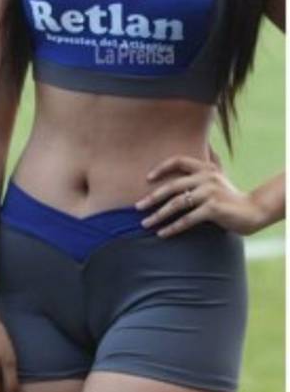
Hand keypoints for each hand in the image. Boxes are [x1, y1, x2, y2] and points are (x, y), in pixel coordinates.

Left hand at [138, 154, 269, 236]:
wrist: (254, 211)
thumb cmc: (229, 197)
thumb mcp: (216, 179)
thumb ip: (200, 171)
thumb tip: (191, 158)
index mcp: (205, 168)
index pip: (179, 160)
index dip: (162, 167)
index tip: (147, 178)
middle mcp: (207, 177)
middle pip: (172, 186)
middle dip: (152, 197)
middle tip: (137, 207)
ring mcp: (210, 192)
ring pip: (177, 204)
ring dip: (158, 215)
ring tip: (145, 223)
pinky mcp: (214, 208)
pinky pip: (188, 219)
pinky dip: (173, 227)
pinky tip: (162, 233)